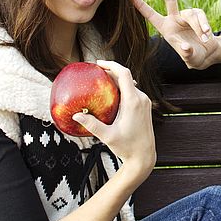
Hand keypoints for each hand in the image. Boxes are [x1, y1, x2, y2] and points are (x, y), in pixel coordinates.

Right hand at [72, 60, 155, 175]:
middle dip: (110, 71)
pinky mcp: (145, 107)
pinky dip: (122, 88)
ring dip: (116, 79)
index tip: (98, 63)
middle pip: (126, 77)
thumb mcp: (107, 136)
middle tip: (95, 71)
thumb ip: (92, 124)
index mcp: (133, 101)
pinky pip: (133, 91)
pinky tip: (110, 93)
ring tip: (101, 80)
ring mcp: (145, 102)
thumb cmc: (127, 147)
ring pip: (130, 84)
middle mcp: (141, 99)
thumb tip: (76, 115)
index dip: (111, 64)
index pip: (124, 74)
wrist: (144, 156)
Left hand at [131, 0, 218, 69]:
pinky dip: (204, 25)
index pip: (151, 15)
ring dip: (198, 27)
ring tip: (204, 38)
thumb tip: (186, 47)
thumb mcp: (190, 58)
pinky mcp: (199, 15)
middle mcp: (175, 19)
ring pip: (191, 14)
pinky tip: (206, 35)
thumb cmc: (194, 57)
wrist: (208, 54)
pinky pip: (201, 16)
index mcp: (165, 28)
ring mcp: (187, 16)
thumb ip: (187, 53)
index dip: (141, 6)